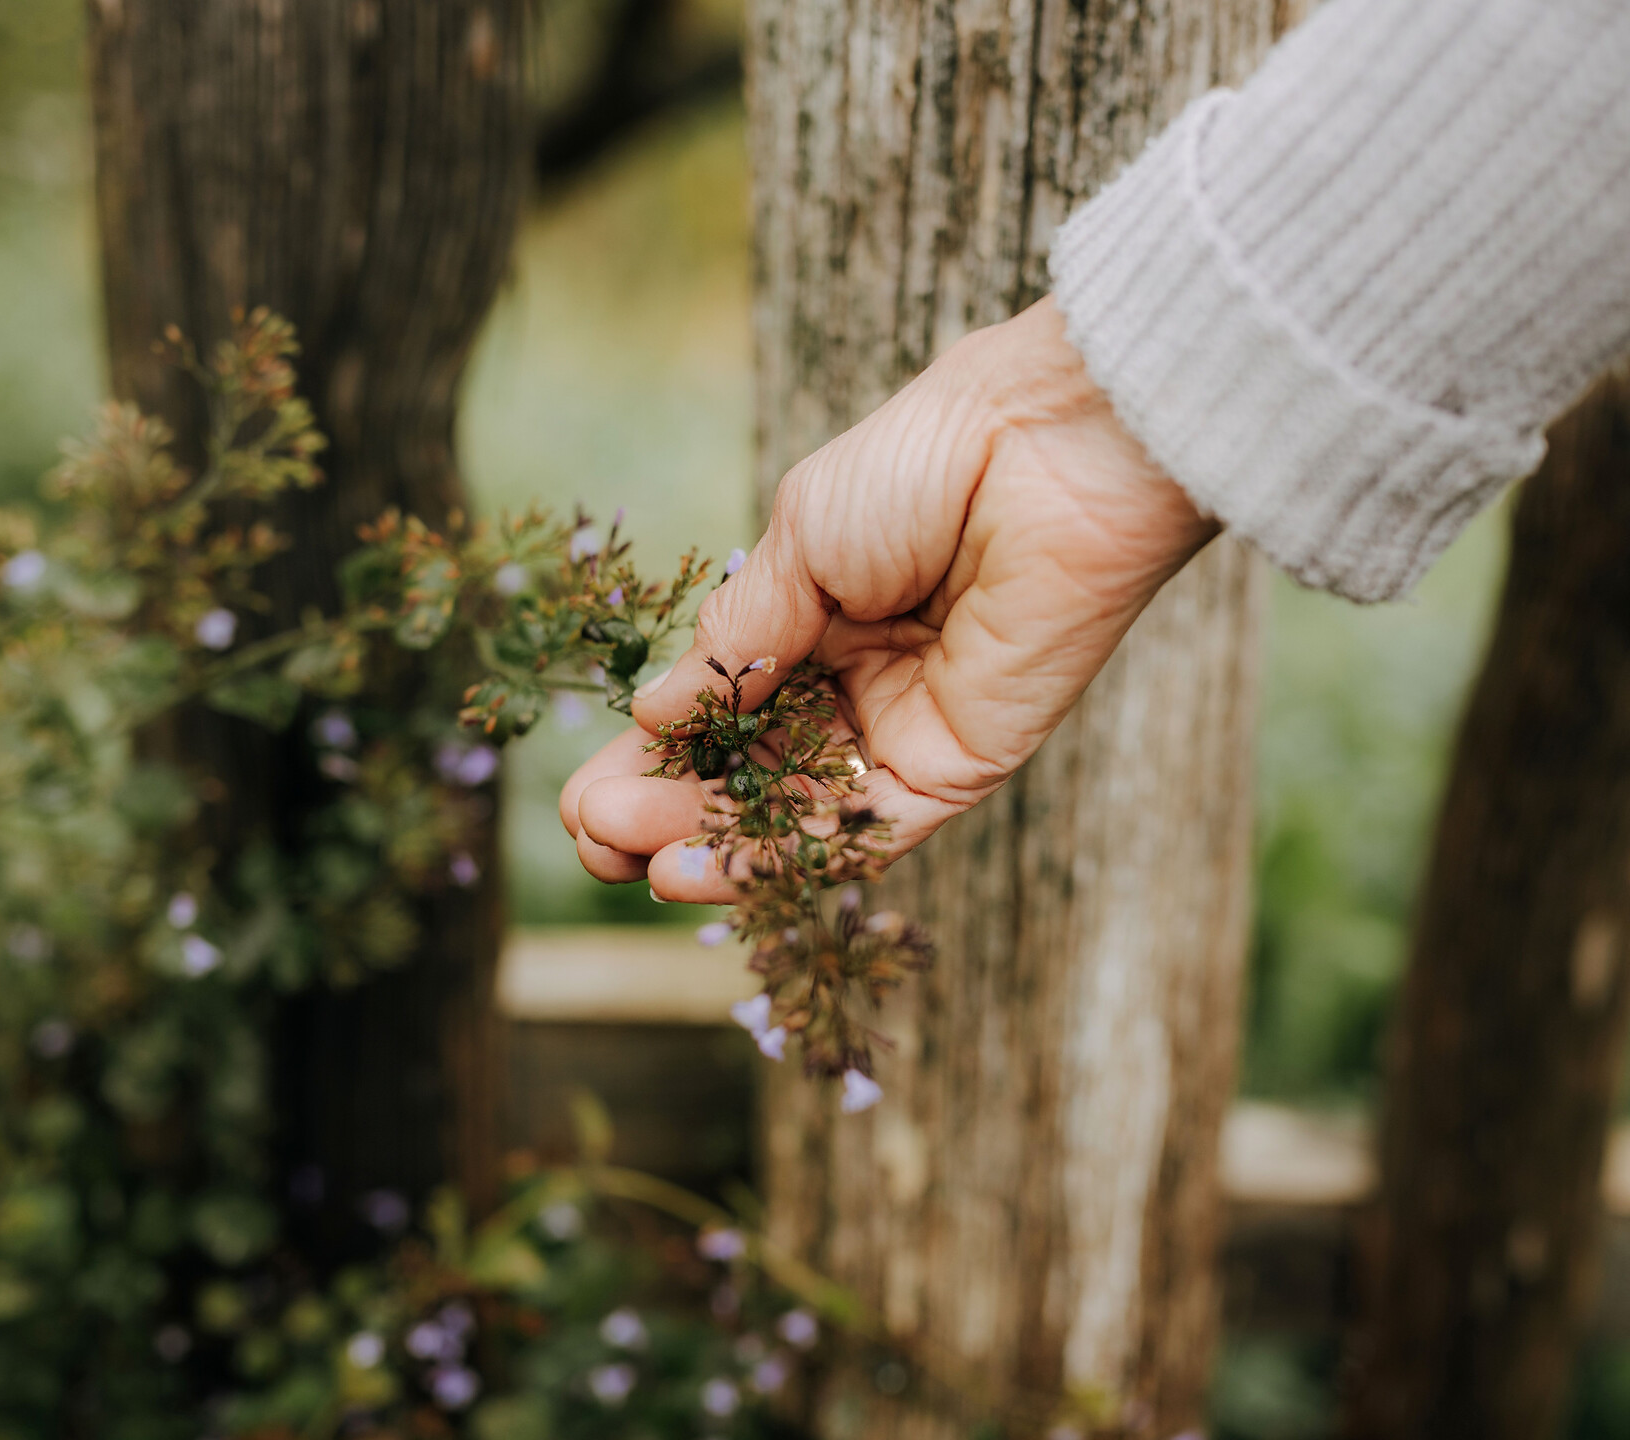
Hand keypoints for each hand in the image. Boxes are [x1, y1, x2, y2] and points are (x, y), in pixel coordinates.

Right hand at [559, 296, 1216, 902]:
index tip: (583, 793)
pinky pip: (864, 833)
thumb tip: (652, 712)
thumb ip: (735, 639)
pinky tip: (702, 868)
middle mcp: (859, 682)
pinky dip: (782, 858)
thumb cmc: (924, 463)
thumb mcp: (798, 543)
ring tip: (624, 858)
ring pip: (795, 814)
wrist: (1045, 449)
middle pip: (750, 773)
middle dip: (667, 812)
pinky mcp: (957, 766)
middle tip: (592, 841)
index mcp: (818, 617)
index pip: (720, 709)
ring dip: (709, 843)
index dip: (652, 756)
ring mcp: (907, 728)